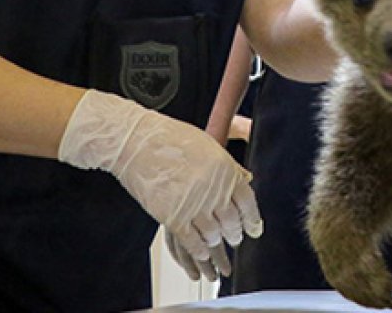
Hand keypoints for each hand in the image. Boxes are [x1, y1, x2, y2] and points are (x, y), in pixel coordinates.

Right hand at [58, 90, 263, 277]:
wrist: (137, 142)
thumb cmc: (168, 139)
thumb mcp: (208, 147)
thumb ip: (227, 167)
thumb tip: (244, 179)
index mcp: (225, 170)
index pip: (248, 202)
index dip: (252, 220)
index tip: (254, 229)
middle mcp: (213, 189)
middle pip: (232, 222)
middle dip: (234, 234)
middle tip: (235, 238)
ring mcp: (193, 205)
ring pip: (213, 235)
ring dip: (216, 242)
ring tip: (216, 242)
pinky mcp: (173, 217)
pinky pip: (192, 242)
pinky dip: (199, 250)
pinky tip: (201, 251)